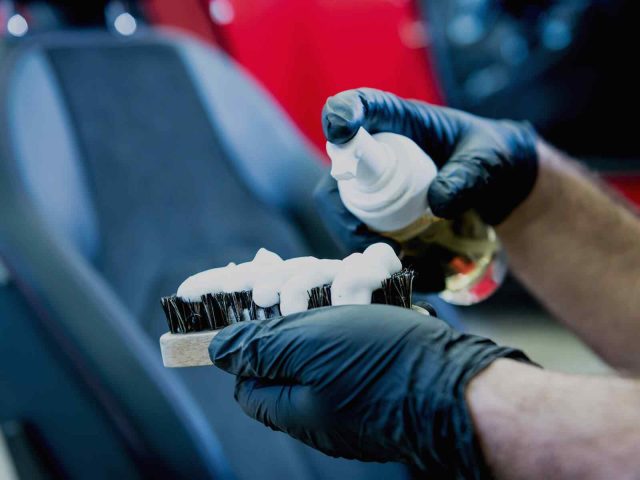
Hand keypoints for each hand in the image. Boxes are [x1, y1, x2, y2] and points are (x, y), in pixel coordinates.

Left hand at [209, 305, 531, 476]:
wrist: (461, 386)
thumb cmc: (382, 366)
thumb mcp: (307, 348)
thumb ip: (258, 348)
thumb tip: (218, 348)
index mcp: (292, 403)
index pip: (246, 373)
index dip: (241, 333)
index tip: (250, 294)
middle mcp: (319, 399)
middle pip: (288, 342)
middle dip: (296, 298)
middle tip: (311, 275)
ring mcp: (353, 383)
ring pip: (328, 326)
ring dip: (336, 290)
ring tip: (361, 273)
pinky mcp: (383, 364)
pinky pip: (362, 328)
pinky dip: (364, 297)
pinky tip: (378, 272)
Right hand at [315, 88, 537, 252]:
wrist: (502, 187)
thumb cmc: (494, 158)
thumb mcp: (489, 159)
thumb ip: (469, 175)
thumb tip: (438, 203)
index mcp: (401, 119)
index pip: (362, 105)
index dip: (343, 112)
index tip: (341, 129)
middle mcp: (377, 150)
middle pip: (337, 174)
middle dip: (342, 209)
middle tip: (369, 237)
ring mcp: (374, 183)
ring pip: (341, 209)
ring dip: (355, 237)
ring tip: (394, 258)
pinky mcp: (378, 212)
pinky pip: (358, 231)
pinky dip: (372, 252)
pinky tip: (400, 264)